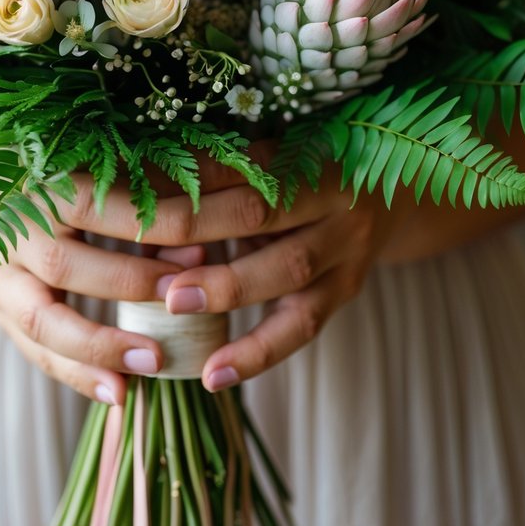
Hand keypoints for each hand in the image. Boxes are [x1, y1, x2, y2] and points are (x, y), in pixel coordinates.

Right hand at [0, 145, 205, 404]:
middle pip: (68, 265)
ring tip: (157, 363)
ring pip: (43, 318)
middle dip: (132, 285)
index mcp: (33, 179)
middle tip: (187, 298)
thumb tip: (202, 187)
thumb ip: (123, 169)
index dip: (149, 228)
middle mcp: (7, 228)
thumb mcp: (66, 149)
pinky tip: (118, 393)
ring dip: (102, 345)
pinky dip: (75, 373)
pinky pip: (31, 347)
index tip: (203, 245)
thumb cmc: (25, 156)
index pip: (99, 207)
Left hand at [62, 168, 405, 389]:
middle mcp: (330, 193)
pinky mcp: (348, 289)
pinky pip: (302, 326)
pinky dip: (257, 353)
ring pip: (286, 270)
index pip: (231, 161)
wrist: (400, 187)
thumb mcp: (273, 158)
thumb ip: (219, 173)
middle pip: (259, 210)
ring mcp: (345, 245)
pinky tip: (213, 375)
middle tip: (136, 242)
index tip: (124, 188)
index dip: (180, 175)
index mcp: (301, 149)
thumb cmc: (309, 168)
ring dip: (226, 287)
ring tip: (172, 305)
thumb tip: (137, 192)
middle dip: (196, 228)